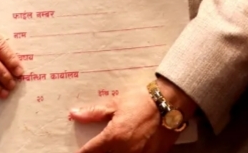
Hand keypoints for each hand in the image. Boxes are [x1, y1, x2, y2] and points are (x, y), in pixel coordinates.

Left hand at [72, 81, 192, 152]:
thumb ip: (94, 113)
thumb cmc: (144, 100)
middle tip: (98, 148)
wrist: (173, 101)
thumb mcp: (116, 104)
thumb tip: (74, 114)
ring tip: (115, 147)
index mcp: (112, 137)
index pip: (89, 152)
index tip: (79, 152)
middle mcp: (124, 151)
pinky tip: (130, 149)